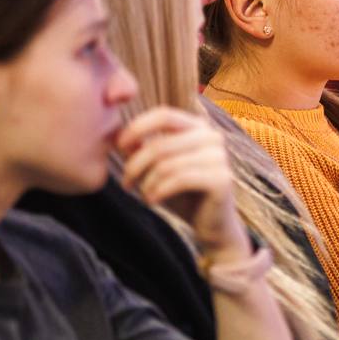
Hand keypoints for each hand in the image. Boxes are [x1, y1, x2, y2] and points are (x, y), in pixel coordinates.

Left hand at [117, 107, 246, 256]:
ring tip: (144, 194)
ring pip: (167, 164)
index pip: (164, 115)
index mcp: (198, 127)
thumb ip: (142, 149)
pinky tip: (153, 201)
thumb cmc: (183, 194)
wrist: (212, 225)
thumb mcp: (158, 168)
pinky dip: (159, 191)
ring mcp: (220, 157)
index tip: (119, 146)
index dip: (137, 127)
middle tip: (127, 183)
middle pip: (161, 144)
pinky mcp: (221, 179)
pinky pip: (179, 180)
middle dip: (136, 165)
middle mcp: (213, 137)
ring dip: (147, 183)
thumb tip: (117, 135)